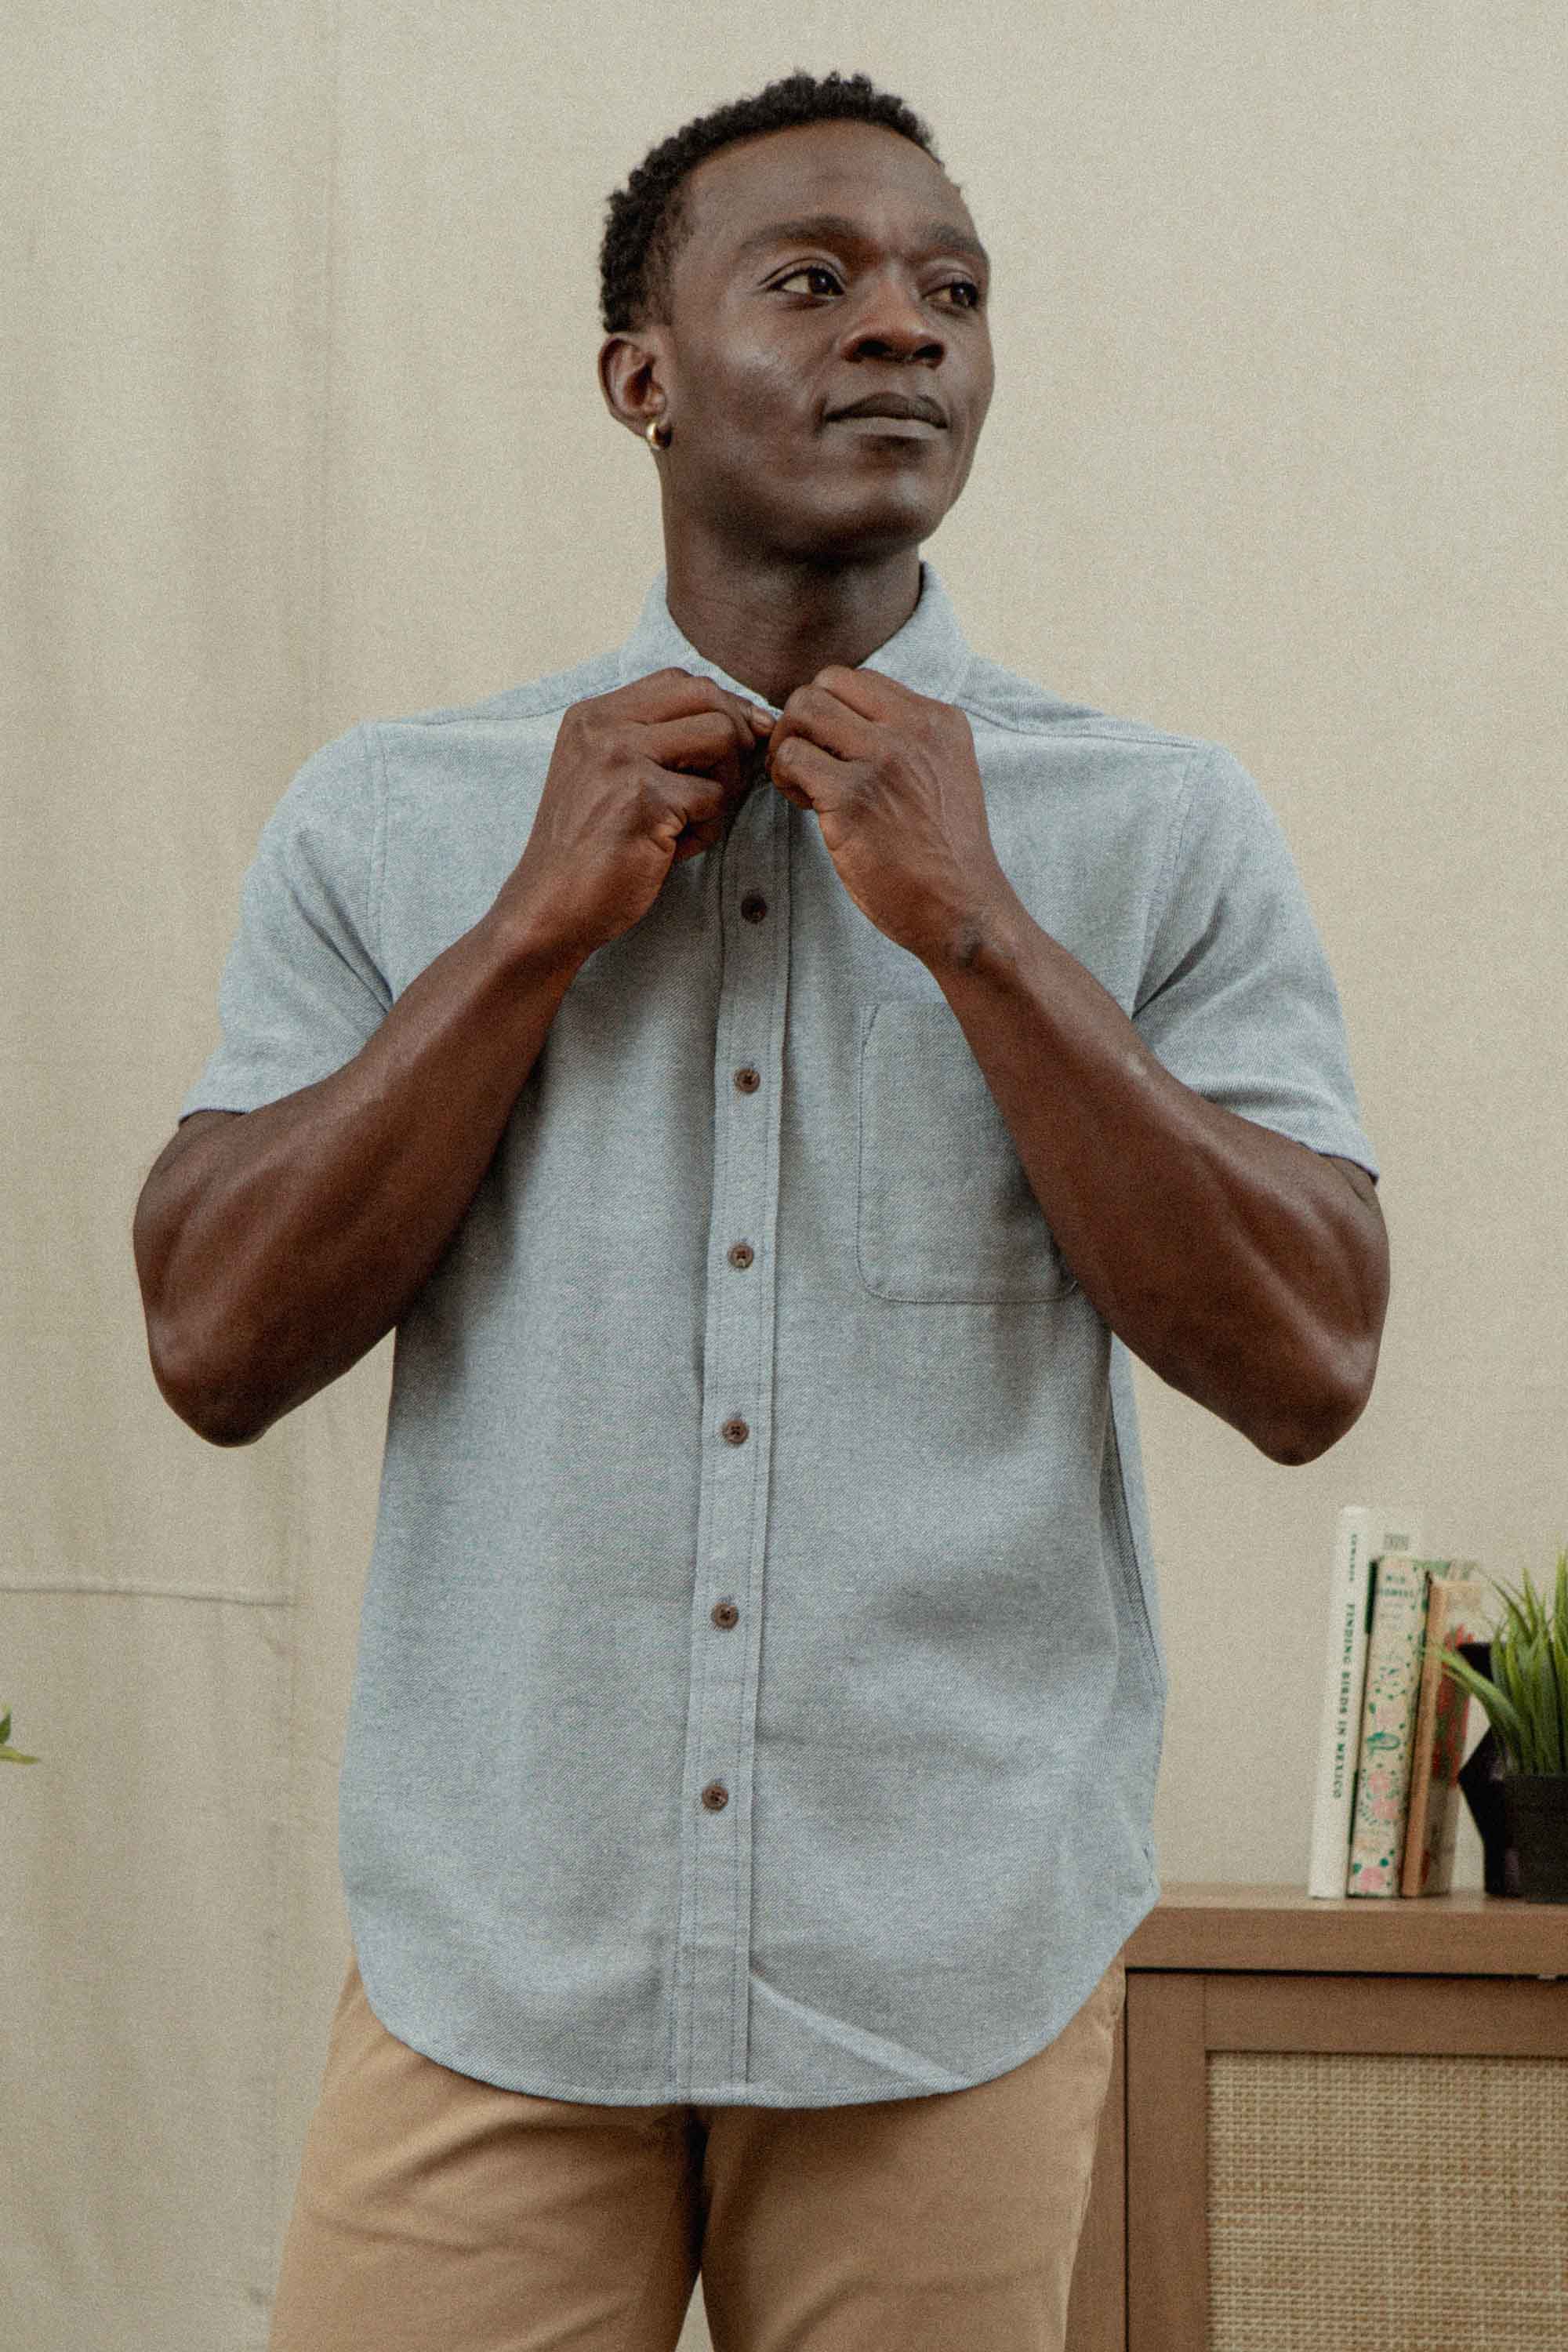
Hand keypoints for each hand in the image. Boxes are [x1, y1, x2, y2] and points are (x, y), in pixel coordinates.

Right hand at [498, 669, 773, 960]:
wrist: (550, 906)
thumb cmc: (590, 848)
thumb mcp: (609, 776)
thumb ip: (657, 740)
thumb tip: (748, 719)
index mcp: (593, 715)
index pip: (679, 680)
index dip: (720, 708)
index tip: (735, 745)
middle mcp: (603, 725)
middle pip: (707, 696)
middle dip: (735, 738)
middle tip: (725, 784)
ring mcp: (622, 757)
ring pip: (721, 737)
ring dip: (725, 783)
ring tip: (694, 820)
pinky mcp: (643, 798)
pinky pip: (714, 797)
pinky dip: (707, 830)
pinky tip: (675, 850)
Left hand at [763, 667, 1009, 963]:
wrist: (963, 909)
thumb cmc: (944, 855)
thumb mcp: (943, 775)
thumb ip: (905, 741)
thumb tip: (840, 723)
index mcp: (937, 720)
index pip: (858, 681)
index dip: (833, 714)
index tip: (838, 755)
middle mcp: (912, 730)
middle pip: (824, 684)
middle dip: (803, 723)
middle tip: (812, 768)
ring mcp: (882, 760)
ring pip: (802, 710)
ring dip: (789, 747)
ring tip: (806, 787)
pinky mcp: (852, 797)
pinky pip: (790, 758)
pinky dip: (785, 780)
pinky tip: (809, 809)